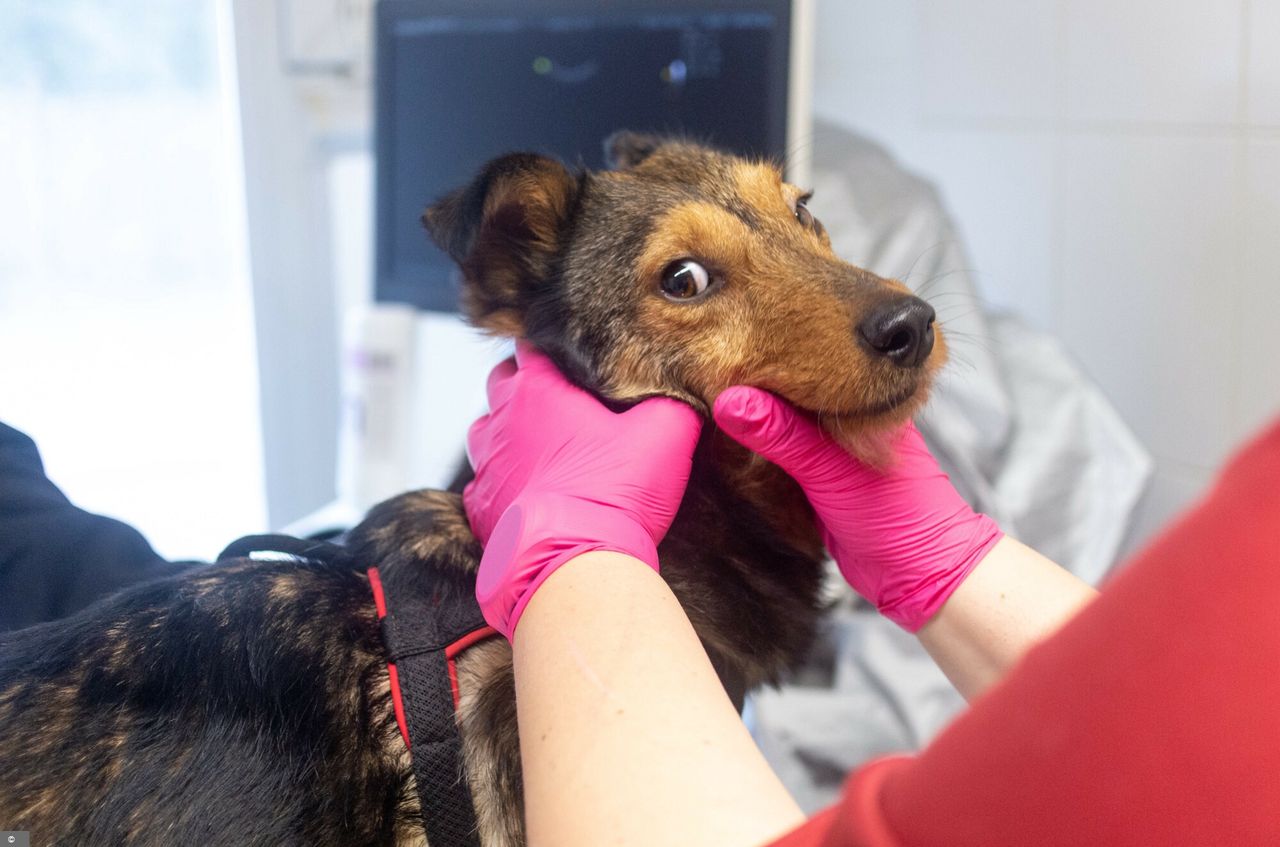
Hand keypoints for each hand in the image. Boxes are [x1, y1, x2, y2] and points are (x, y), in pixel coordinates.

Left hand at [464, 343, 702, 637]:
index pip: (533, 347)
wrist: (573, 562)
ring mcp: (486, 464)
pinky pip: (482, 484)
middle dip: (526, 384)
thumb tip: (686, 391)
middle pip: (503, 380)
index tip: (575, 361)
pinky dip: (501, 483)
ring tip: (541, 446)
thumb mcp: (667, 435)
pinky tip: (527, 493)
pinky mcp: (482, 508)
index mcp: (540, 389)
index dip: (555, 350)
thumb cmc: (616, 492)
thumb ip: (675, 403)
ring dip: (508, 432)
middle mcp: (503, 419)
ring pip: (485, 430)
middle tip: (561, 400)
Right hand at [713, 386, 1002, 631]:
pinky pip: (781, 456)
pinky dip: (758, 449)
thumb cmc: (896, 515)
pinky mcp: (817, 481)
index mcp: (864, 398)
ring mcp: (831, 451)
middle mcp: (847, 419)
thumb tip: (728, 400)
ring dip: (753, 418)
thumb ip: (781, 435)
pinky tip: (727, 439)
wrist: (918, 576)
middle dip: (754, 385)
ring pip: (784, 425)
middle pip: (791, 393)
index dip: (768, 358)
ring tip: (705, 397)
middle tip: (705, 370)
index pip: (809, 362)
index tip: (724, 348)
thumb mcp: (830, 470)